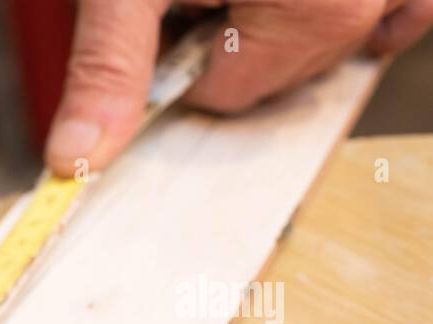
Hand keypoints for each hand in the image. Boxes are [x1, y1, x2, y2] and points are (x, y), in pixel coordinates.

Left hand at [46, 0, 432, 176]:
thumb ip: (110, 65)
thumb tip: (79, 155)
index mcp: (312, 12)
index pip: (226, 93)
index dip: (179, 55)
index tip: (166, 5)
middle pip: (280, 70)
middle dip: (232, 29)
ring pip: (333, 36)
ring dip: (285, 10)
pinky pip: (395, 5)